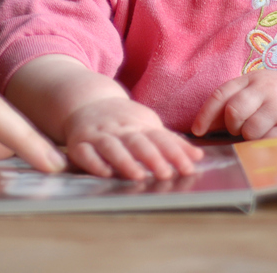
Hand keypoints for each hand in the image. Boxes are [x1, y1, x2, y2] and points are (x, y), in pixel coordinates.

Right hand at [64, 97, 201, 179]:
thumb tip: (198, 157)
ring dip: (124, 161)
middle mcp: (119, 128)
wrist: (86, 101)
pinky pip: (85, 153)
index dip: (174, 152)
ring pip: (111, 146)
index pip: (160, 137)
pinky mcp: (78, 143)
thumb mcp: (148, 124)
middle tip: (166, 173)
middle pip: (137, 141)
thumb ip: (171, 142)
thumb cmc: (123, 120)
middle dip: (152, 157)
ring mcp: (98, 134)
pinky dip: (94, 163)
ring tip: (138, 176)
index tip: (188, 167)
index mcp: (139, 123)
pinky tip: (105, 173)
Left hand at [191, 70, 276, 139]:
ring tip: (260, 129)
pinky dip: (264, 143)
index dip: (206, 115)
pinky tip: (270, 136)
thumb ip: (231, 102)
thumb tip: (204, 126)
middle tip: (240, 128)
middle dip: (232, 126)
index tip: (198, 131)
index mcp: (250, 79)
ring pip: (250, 130)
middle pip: (233, 112)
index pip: (221, 95)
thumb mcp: (254, 89)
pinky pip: (268, 141)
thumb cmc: (276, 95)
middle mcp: (264, 90)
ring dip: (249, 136)